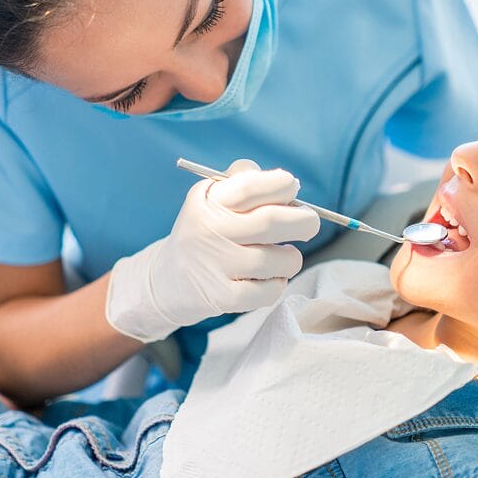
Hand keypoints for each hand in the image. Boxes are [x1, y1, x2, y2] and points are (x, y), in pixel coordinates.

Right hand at [106, 160, 319, 342]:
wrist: (167, 281)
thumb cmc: (205, 231)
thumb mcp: (212, 198)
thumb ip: (244, 180)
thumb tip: (287, 184)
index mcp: (208, 201)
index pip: (251, 186)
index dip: (282, 185)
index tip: (292, 189)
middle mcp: (209, 231)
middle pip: (271, 222)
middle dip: (304, 221)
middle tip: (309, 223)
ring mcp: (215, 265)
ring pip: (279, 260)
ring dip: (291, 258)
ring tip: (281, 256)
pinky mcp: (222, 297)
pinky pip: (270, 291)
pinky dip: (278, 283)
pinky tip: (267, 277)